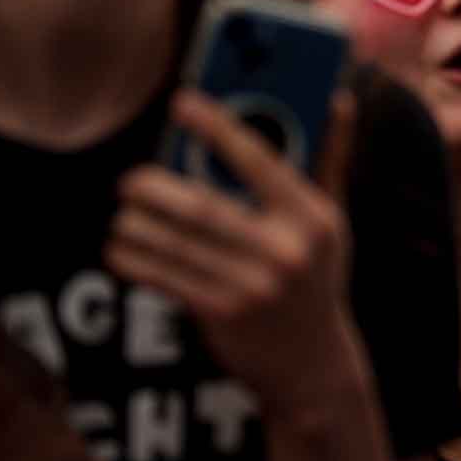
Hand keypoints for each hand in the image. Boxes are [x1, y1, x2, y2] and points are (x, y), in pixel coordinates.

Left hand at [104, 89, 360, 417]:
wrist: (310, 361)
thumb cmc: (317, 276)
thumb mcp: (334, 220)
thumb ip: (331, 159)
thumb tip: (339, 99)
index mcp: (315, 218)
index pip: (261, 161)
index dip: (219, 127)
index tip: (183, 102)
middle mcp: (287, 251)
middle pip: (203, 206)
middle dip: (155, 188)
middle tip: (131, 180)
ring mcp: (254, 285)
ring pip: (175, 242)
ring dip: (136, 225)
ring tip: (124, 214)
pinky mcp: (222, 315)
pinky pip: (163, 277)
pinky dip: (134, 260)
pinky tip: (121, 248)